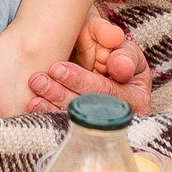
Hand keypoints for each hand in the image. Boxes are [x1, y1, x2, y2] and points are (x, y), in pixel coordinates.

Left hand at [28, 14, 152, 114]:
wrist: (96, 56)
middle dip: (62, 92)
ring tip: (35, 88)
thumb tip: (119, 67)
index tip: (58, 69)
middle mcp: (122, 114)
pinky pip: (67, 125)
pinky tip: (35, 104)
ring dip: (52, 103)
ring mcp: (104, 124)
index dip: (83, 81)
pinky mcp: (86, 128)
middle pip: (89, 107)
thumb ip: (120, 49)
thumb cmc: (110, 49)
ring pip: (76, 118)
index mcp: (136, 94)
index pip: (108, 90)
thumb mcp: (117, 43)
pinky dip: (49, 113)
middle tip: (39, 79)